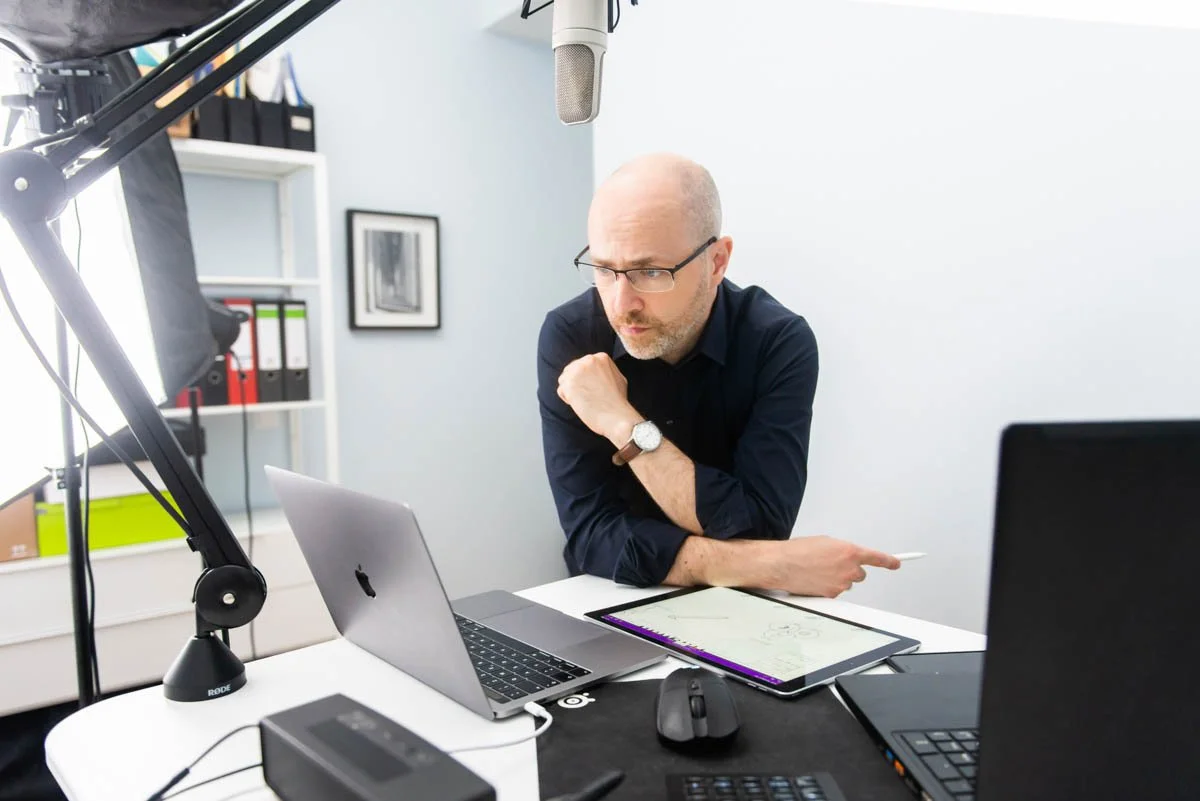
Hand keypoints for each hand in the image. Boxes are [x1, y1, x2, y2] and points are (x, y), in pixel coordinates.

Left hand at [557, 353, 638, 442]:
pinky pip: (561, 390)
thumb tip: (595, 370)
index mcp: (601, 357)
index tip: (594, 390)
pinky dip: (568, 399)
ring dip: (571, 391)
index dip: (586, 379)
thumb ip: (605, 370)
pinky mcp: (569, 384)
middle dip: (576, 383)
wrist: (616, 417)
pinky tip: (581, 404)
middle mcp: (588, 360)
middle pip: (571, 370)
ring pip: (564, 379)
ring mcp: (577, 371)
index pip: (583, 364)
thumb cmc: (618, 402)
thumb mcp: (618, 378)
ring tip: (585, 400)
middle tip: (588, 396)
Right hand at [762, 536, 900, 597]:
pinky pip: (835, 591)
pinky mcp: (832, 595)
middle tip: (833, 565)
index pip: (877, 558)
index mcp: (850, 551)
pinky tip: (814, 579)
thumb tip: (845, 556)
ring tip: (818, 571)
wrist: (783, 564)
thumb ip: (841, 550)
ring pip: (846, 583)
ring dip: (837, 578)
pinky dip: (827, 586)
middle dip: (850, 570)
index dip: (889, 561)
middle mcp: (849, 569)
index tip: (896, 563)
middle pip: (860, 574)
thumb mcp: (825, 542)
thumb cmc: (799, 550)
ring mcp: (842, 584)